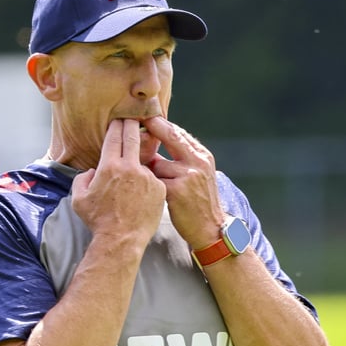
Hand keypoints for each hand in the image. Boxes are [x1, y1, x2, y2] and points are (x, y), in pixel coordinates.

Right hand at [72, 119, 165, 245]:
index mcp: (109, 166)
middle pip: (133, 138)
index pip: (115, 137)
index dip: (117, 125)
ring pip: (143, 163)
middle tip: (134, 119)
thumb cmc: (98, 220)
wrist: (121, 240)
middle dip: (133, 126)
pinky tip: (141, 196)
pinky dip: (147, 183)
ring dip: (139, 164)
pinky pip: (153, 180)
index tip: (119, 119)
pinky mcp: (160, 188)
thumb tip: (92, 171)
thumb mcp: (79, 198)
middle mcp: (130, 167)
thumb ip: (82, 179)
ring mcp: (147, 177)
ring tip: (134, 177)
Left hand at [144, 116, 224, 248]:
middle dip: (153, 128)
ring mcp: (188, 176)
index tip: (146, 117)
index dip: (161, 124)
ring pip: (157, 163)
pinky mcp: (177, 191)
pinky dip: (148, 185)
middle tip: (134, 120)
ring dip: (149, 170)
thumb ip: (184, 159)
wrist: (211, 229)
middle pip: (171, 137)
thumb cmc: (199, 202)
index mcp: (203, 156)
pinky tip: (145, 192)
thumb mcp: (200, 175)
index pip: (180, 133)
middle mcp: (198, 162)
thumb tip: (158, 143)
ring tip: (145, 180)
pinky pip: (154, 181)